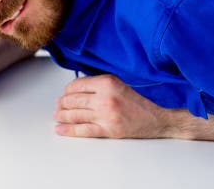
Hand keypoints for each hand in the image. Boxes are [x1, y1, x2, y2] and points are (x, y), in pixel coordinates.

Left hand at [53, 74, 169, 138]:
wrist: (156, 119)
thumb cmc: (136, 102)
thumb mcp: (117, 84)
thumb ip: (97, 84)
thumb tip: (74, 89)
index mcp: (107, 83)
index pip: (77, 85)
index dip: (67, 90)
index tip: (65, 94)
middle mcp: (105, 98)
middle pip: (73, 100)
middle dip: (62, 104)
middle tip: (58, 106)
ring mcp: (105, 115)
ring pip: (75, 114)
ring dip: (62, 116)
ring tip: (57, 116)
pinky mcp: (108, 129)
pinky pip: (83, 130)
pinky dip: (69, 130)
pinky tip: (60, 129)